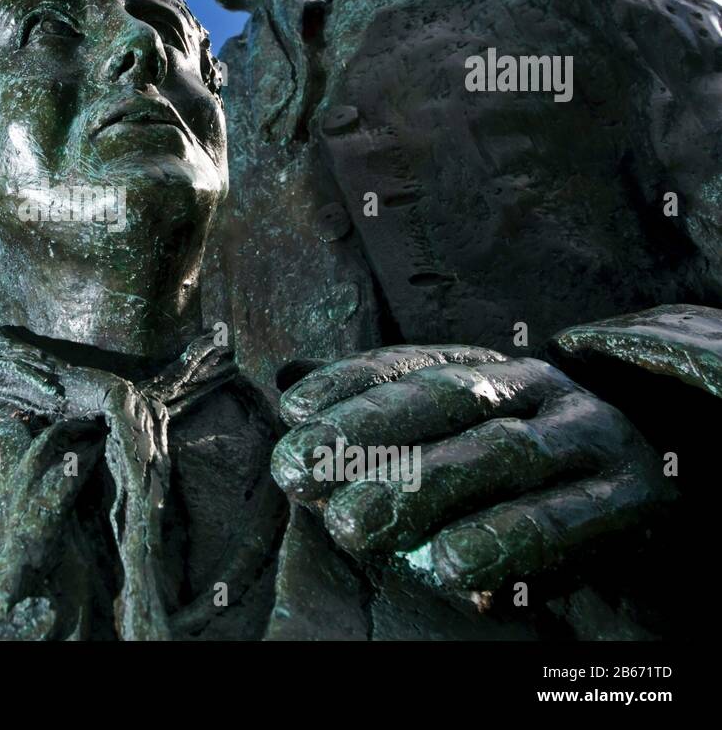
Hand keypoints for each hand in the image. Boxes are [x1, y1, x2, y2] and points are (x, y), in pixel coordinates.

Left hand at [271, 345, 672, 592]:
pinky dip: (510, 540)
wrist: (644, 486)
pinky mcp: (627, 499)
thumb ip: (379, 414)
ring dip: (423, 488)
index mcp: (491, 368)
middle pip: (447, 400)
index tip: (292, 411)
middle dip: (367, 435)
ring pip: (501, 453)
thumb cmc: (519, 466)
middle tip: (297, 475)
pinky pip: (567, 519)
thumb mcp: (456, 432)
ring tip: (353, 525)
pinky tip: (453, 566)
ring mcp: (587, 438)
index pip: (411, 365)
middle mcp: (539, 389)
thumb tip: (287, 388)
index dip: (348, 384)